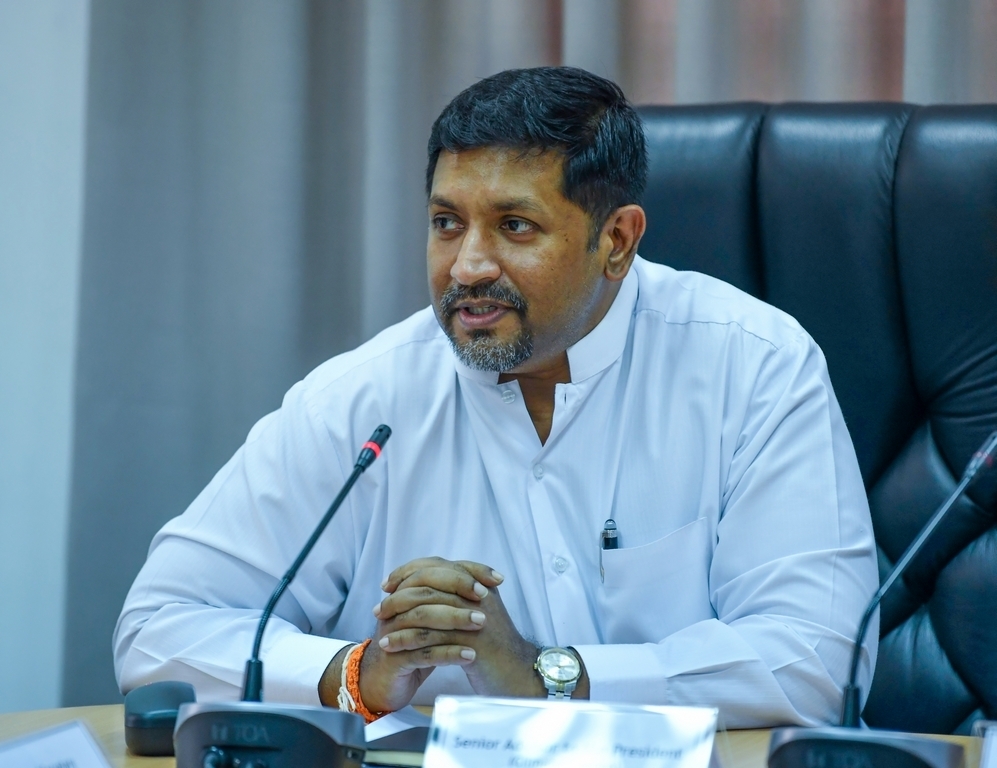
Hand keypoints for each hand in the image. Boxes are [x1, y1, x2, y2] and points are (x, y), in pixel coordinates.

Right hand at [318, 557, 503, 711]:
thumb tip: (486, 580)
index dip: (466, 572)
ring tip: (482, 623)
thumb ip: (449, 599)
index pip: (435, 570)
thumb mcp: (431, 622)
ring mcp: (393, 632)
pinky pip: (423, 652)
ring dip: (455, 619)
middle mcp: (396, 608)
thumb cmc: (413, 648)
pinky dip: (449, 653)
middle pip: (427, 590)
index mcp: (405, 592)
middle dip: (459, 590)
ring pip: (424, 618)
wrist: (382, 683)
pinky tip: (470, 656)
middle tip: (486, 596)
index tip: (495, 579)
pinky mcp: (394, 659)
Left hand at [379, 558, 588, 697]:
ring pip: (425, 608)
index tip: (388, 583)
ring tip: (379, 627)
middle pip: (429, 582)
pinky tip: (389, 645)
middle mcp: (477, 594)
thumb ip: (459, 593)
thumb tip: (425, 580)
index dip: (409, 571)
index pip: (437, 565)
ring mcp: (474, 616)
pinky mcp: (470, 641)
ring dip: (397, 617)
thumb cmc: (494, 644)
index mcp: (478, 583)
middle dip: (398, 594)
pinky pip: (428, 636)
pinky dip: (404, 639)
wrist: (517, 673)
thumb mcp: (480, 610)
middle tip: (379, 607)